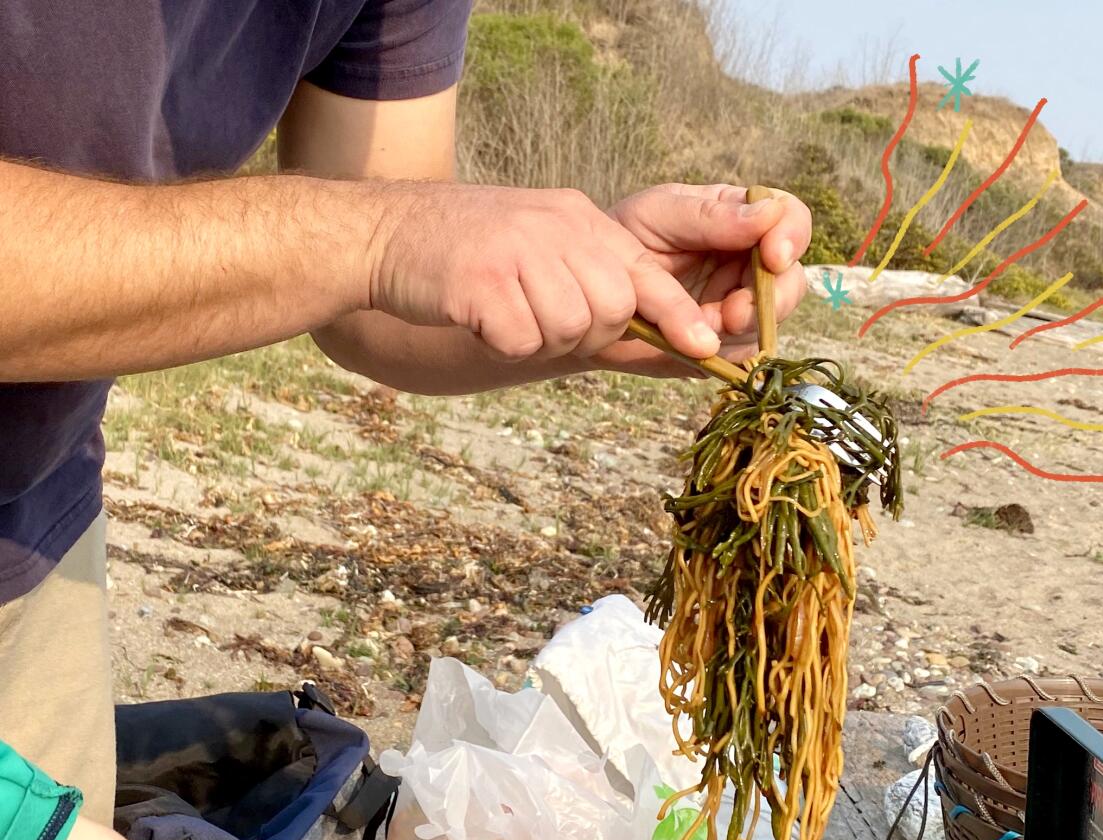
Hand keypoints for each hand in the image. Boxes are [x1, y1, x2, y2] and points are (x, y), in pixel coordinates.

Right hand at [369, 181, 725, 364]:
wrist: (381, 236)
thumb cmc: (462, 257)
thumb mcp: (536, 247)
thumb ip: (587, 274)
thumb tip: (639, 320)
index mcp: (575, 218)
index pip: (642, 271)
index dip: (677, 313)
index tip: (707, 344)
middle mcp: (555, 225)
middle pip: (612, 310)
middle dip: (583, 333)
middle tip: (536, 319)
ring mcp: (518, 248)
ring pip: (569, 328)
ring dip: (537, 339)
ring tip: (501, 312)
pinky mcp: (483, 278)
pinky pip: (520, 340)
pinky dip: (501, 344)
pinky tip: (477, 316)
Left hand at [601, 184, 811, 374]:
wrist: (589, 294)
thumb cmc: (622, 239)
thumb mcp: (661, 215)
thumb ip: (712, 216)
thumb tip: (769, 214)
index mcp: (740, 220)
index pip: (789, 219)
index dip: (791, 237)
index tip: (774, 256)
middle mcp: (747, 264)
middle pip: (791, 281)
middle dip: (771, 300)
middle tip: (733, 313)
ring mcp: (739, 307)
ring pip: (771, 323)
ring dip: (743, 329)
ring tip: (704, 325)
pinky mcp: (722, 346)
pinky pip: (742, 356)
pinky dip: (722, 353)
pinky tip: (694, 345)